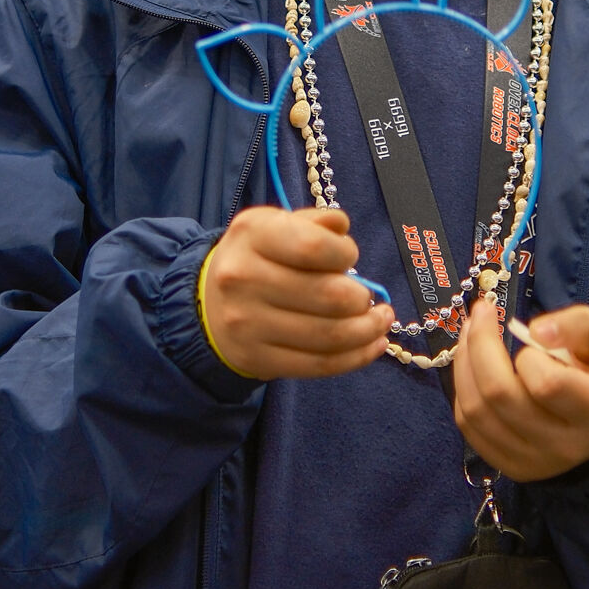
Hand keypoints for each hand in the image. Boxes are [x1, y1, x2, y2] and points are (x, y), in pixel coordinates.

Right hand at [201, 205, 391, 379]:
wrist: (208, 304)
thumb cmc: (257, 259)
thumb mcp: (276, 226)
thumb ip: (313, 223)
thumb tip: (341, 227)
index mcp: (251, 235)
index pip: (313, 247)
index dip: (345, 253)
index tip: (351, 257)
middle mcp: (243, 279)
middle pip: (328, 296)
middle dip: (362, 299)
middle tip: (370, 298)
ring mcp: (248, 324)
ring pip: (329, 335)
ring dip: (368, 331)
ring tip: (380, 321)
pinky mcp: (257, 359)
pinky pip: (319, 365)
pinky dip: (356, 357)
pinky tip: (373, 345)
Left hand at [451, 299, 588, 480]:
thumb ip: (580, 325)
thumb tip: (535, 331)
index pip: (547, 383)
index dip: (530, 354)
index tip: (531, 335)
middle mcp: (564, 446)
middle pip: (500, 395)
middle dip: (480, 344)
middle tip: (482, 311)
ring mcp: (533, 462)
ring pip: (476, 411)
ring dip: (464, 362)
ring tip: (471, 332)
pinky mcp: (510, 467)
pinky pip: (469, 426)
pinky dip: (463, 389)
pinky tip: (472, 366)